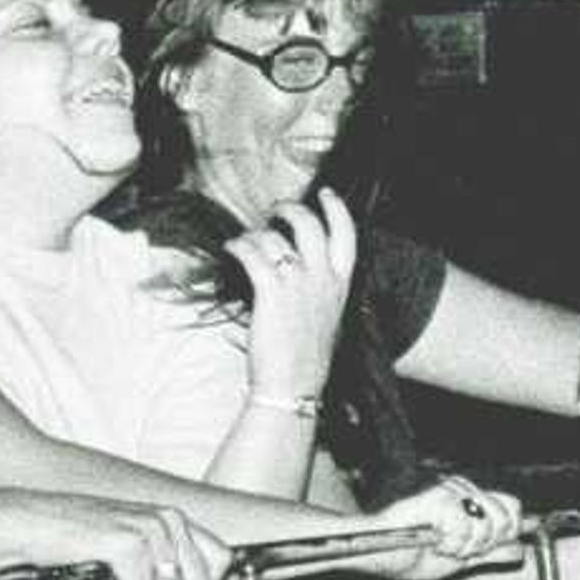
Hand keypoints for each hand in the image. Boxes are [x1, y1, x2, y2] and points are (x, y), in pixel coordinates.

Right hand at [81, 500, 232, 579]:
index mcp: (174, 519)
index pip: (222, 559)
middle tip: (133, 579)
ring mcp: (150, 529)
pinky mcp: (127, 543)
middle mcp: (168, 519)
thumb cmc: (78, 540)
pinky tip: (102, 569)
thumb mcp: (131, 559)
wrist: (30, 523)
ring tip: (114, 571)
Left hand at [231, 189, 357, 409]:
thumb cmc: (306, 358)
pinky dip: (238, 246)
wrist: (294, 385)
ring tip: (244, 241)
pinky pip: (252, 253)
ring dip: (255, 235)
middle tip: (275, 210)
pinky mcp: (271, 292)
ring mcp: (298, 284)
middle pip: (310, 225)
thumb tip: (293, 265)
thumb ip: (318, 290)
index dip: (337, 209)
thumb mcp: (326, 318)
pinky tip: (231, 249)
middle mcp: (323, 279)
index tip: (326, 194)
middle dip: (289, 210)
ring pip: (275, 238)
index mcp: (341, 286)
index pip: (347, 236)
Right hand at [376, 470, 524, 568]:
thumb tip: (521, 547)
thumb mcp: (462, 560)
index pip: (512, 506)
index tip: (481, 548)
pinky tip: (433, 541)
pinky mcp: (438, 497)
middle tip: (455, 549)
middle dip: (484, 544)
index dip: (508, 531)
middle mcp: (462, 490)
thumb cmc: (411, 557)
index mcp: (469, 501)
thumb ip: (492, 551)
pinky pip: (465, 526)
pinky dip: (451, 543)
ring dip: (464, 546)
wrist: (380, 556)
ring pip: (486, 525)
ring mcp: (450, 491)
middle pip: (505, 516)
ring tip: (440, 545)